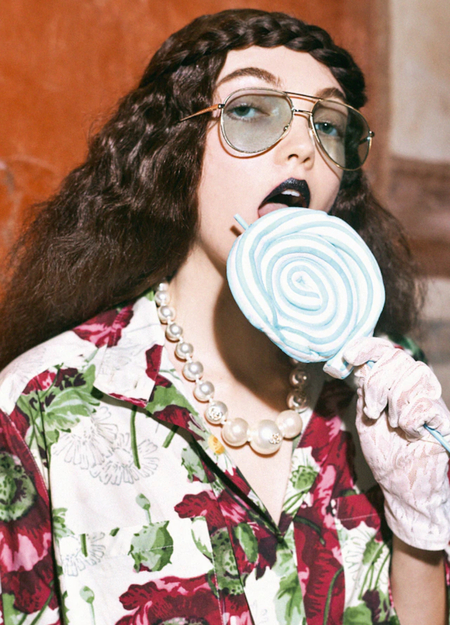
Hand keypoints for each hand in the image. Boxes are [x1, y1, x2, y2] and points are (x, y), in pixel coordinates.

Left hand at [344, 337, 449, 549]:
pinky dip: (409, 420)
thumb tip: (358, 362)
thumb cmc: (382, 450)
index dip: (367, 346)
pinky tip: (409, 433)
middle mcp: (414, 384)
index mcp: (394, 380)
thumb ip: (363, 388)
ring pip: (414, 374)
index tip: (348, 356)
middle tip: (372, 410)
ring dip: (394, 402)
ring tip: (393, 424)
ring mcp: (431, 399)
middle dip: (377, 383)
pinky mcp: (443, 418)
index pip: (386, 349)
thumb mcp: (364, 414)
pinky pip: (425, 403)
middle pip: (398, 358)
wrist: (399, 484)